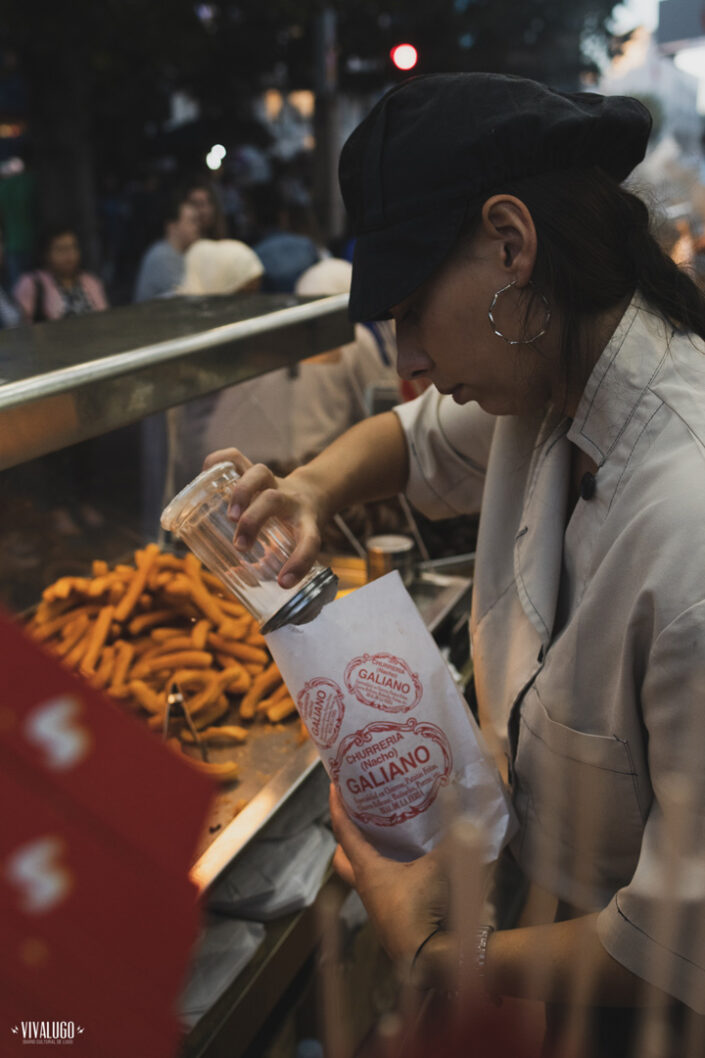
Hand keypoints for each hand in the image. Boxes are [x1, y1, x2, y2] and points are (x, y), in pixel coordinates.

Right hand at [202, 448, 326, 588]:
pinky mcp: (255, 471)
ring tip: (228, 514)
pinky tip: (204, 475)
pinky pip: (236, 458)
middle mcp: (291, 499)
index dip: (299, 562)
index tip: (283, 582)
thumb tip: (232, 576)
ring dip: (239, 492)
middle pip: (273, 500)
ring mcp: (273, 482)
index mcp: (307, 522)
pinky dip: (218, 462)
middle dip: (252, 521)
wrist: (313, 493)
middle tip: (239, 545)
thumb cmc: (299, 527)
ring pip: (259, 473)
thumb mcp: (294, 545)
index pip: (309, 541)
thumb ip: (269, 562)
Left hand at [329, 784, 447, 965]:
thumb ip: (454, 839)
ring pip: (361, 874)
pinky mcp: (390, 918)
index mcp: (368, 869)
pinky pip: (380, 888)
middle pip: (342, 858)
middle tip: (357, 816)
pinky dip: (386, 872)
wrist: (430, 959)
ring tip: (384, 835)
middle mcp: (366, 887)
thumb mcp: (441, 867)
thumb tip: (471, 816)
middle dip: (344, 837)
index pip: (343, 831)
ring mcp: (376, 905)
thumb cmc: (424, 908)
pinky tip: (406, 865)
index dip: (337, 806)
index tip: (334, 784)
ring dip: (367, 855)